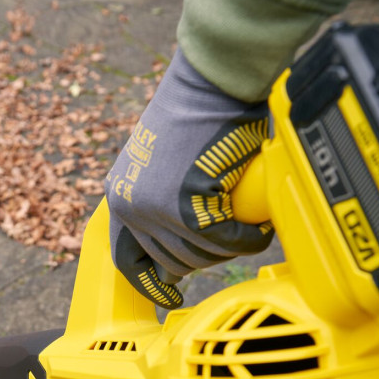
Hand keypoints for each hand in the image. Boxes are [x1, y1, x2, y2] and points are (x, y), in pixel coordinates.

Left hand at [105, 47, 273, 307]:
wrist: (210, 82)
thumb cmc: (198, 112)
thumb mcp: (165, 162)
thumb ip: (167, 199)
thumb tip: (189, 243)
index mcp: (120, 193)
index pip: (126, 257)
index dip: (149, 281)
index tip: (169, 296)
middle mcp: (129, 205)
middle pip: (170, 261)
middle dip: (205, 257)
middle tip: (231, 239)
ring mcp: (155, 209)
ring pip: (200, 255)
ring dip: (229, 248)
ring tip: (248, 228)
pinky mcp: (187, 207)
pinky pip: (226, 241)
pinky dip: (248, 239)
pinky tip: (259, 226)